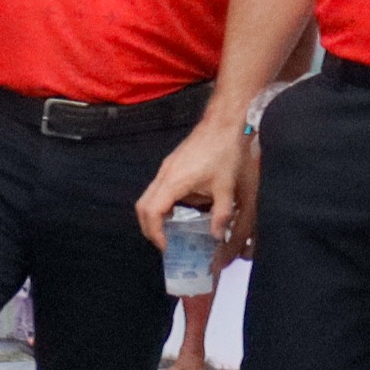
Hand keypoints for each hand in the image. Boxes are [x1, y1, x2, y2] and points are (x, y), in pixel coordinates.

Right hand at [136, 113, 250, 244]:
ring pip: (148, 196)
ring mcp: (166, 168)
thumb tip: (216, 236)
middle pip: (142, 206)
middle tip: (163, 242)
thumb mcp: (226, 188)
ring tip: (170, 230)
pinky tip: (179, 209)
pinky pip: (158, 188)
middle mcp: (164, 174)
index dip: (154, 232)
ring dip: (154, 215)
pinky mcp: (171, 164)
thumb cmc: (224, 152)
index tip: (166, 245)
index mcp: (174, 181)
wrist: (223, 124)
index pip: (151, 212)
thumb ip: (221, 215)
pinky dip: (161, 203)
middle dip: (148, 227)